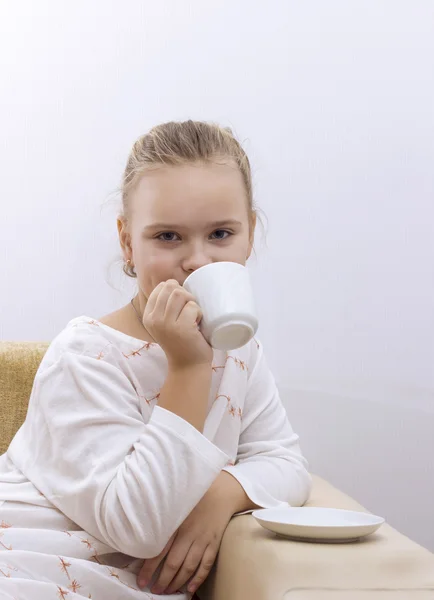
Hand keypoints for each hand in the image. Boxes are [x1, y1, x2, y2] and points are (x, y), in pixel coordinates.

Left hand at [137, 473, 246, 594]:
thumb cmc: (195, 497)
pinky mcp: (214, 543)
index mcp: (176, 524)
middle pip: (173, 563)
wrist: (221, 491)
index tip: (141, 581)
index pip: (159, 551)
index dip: (149, 568)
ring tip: (168, 591)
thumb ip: (163, 519)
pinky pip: (206, 564)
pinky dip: (199, 578)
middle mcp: (189, 533)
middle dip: (162, 580)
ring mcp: (203, 539)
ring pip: (189, 567)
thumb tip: (144, 533)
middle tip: (154, 590)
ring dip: (177, 582)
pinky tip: (191, 588)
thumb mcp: (176, 504)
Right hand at [143, 279, 212, 368]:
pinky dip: (199, 312)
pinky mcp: (181, 328)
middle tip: (190, 308)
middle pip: (170, 287)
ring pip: (180, 294)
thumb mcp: (165, 324)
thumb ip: (164, 307)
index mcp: (148, 316)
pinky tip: (198, 324)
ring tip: (194, 315)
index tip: (181, 305)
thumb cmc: (181, 342)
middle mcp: (154, 319)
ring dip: (192, 301)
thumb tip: (174, 283)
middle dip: (184, 293)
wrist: (188, 366)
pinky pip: (192, 306)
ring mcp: (166, 324)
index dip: (175, 290)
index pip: (160, 287)